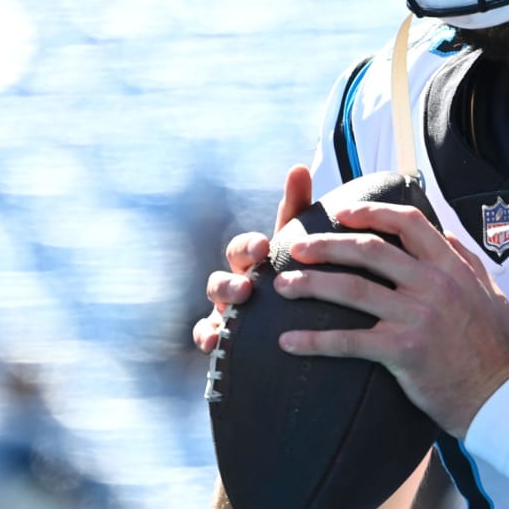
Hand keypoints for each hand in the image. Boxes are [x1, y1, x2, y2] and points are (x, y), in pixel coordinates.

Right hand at [192, 164, 312, 352]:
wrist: (296, 332)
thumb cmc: (297, 278)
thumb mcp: (302, 249)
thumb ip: (299, 211)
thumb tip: (298, 166)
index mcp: (257, 261)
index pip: (248, 247)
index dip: (251, 246)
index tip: (264, 247)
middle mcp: (237, 281)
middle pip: (226, 271)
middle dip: (235, 274)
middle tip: (251, 280)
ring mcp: (226, 310)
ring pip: (215, 299)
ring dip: (224, 297)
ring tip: (241, 300)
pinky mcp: (222, 340)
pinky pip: (206, 337)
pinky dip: (206, 337)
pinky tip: (214, 343)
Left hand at [269, 199, 508, 437]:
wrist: (497, 397)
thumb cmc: (492, 347)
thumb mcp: (490, 292)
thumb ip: (464, 260)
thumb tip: (444, 235)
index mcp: (450, 265)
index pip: (407, 222)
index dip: (370, 212)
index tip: (341, 212)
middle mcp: (432, 284)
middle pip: (368, 249)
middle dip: (326, 244)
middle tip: (296, 247)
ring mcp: (416, 316)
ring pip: (351, 289)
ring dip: (311, 284)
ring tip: (282, 285)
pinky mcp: (402, 350)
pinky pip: (348, 340)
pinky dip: (314, 340)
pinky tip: (288, 341)